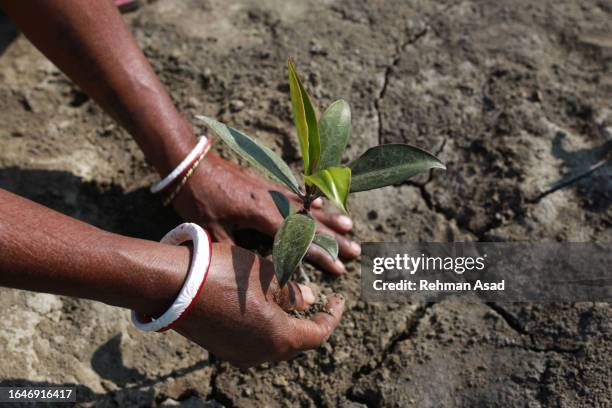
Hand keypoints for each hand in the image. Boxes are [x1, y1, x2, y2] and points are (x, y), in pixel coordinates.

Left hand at [172, 153, 360, 274]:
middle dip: (335, 239)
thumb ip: (233, 250)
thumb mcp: (212, 229)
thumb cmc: (199, 198)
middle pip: (311, 223)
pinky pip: (295, 193)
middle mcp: (273, 201)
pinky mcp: (265, 183)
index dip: (321, 256)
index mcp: (263, 215)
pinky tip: (319, 205)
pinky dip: (309, 200)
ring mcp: (272, 190)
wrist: (191, 164)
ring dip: (329, 218)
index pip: (299, 240)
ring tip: (350, 226)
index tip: (340, 268)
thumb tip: (248, 271)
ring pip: (307, 207)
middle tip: (356, 250)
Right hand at [172, 243, 344, 367]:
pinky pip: (253, 341)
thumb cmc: (225, 274)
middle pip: (296, 341)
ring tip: (286, 297)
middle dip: (308, 321)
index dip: (332, 316)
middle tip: (315, 300)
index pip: (318, 333)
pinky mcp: (221, 348)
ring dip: (285, 323)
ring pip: (273, 342)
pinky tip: (260, 304)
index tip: (339, 299)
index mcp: (279, 337)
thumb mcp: (266, 274)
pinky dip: (264, 326)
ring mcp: (238, 354)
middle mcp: (261, 354)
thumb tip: (309, 299)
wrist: (173, 285)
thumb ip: (292, 291)